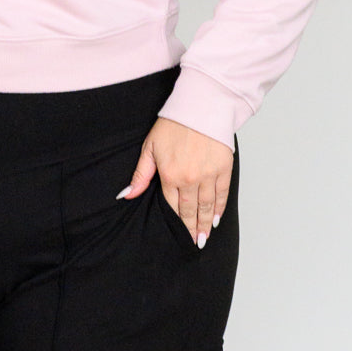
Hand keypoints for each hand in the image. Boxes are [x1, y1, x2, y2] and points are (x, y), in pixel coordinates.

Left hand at [117, 117, 233, 247]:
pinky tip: (216, 218)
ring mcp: (209, 174)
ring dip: (206, 224)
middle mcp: (190, 179)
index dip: (176, 224)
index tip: (179, 237)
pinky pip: (222, 194)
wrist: (201, 106)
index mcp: (170, 175)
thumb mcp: (150, 147)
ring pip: (206, 206)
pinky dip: (219, 207)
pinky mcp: (224, 168)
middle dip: (192, 229)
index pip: (172, 207)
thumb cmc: (174, 124)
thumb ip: (141, 174)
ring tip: (204, 237)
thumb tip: (127, 194)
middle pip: (190, 211)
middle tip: (194, 243)